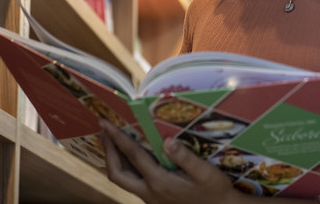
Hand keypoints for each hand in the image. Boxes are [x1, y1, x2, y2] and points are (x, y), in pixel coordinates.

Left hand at [100, 119, 244, 203]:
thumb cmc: (215, 191)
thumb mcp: (206, 173)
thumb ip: (185, 157)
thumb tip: (166, 140)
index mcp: (160, 182)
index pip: (133, 156)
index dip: (117, 138)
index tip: (106, 123)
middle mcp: (150, 192)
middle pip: (117, 173)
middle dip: (108, 151)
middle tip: (104, 130)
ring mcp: (150, 198)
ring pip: (122, 180)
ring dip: (114, 159)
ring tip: (111, 140)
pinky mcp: (154, 200)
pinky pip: (132, 182)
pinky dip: (125, 166)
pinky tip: (130, 157)